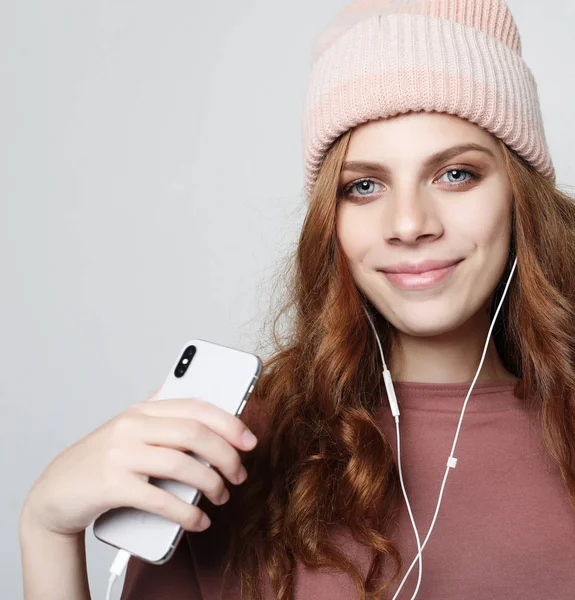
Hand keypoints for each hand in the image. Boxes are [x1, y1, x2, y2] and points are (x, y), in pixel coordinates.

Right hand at [20, 388, 257, 536]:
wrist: (54, 492)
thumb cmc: (103, 461)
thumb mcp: (131, 432)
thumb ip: (164, 420)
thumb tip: (212, 414)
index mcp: (143, 410)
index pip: (195, 407)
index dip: (229, 423)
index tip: (250, 441)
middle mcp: (131, 426)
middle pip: (194, 435)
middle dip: (226, 456)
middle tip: (239, 475)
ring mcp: (120, 455)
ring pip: (182, 465)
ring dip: (212, 484)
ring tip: (222, 497)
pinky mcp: (111, 486)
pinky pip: (160, 499)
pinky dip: (187, 513)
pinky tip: (198, 520)